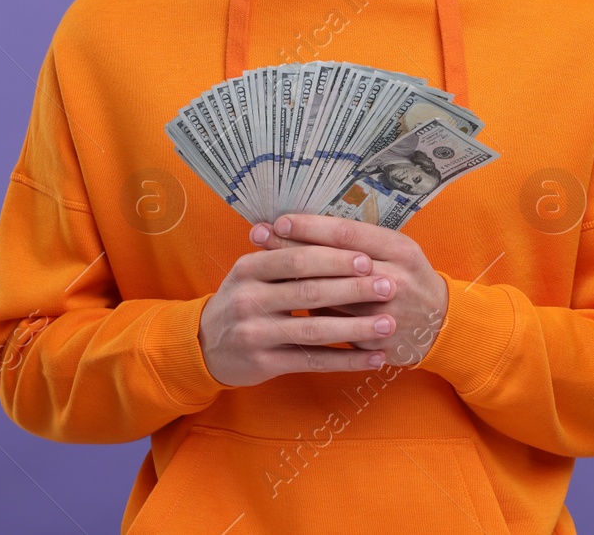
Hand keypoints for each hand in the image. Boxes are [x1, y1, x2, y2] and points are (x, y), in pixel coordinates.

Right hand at [198, 229, 398, 387]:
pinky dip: (346, 361)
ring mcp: (255, 333)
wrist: (204, 345)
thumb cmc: (241, 301)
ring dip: (356, 328)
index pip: (297, 258)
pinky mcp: (264, 363)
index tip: (369, 259)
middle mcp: (249, 299)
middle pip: (309, 292)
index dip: (334, 258)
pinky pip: (312, 362)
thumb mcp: (250, 272)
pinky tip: (373, 358)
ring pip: (313, 330)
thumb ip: (283, 253)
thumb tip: (331, 229)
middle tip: (388, 286)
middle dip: (353, 289)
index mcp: (249, 269)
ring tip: (389, 324)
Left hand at [251, 214, 448, 365]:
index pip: (347, 233)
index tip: (279, 219)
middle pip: (332, 262)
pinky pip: (333, 328)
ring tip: (261, 271)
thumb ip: (361, 241)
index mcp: (399, 249)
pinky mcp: (375, 342)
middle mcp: (394, 279)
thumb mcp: (396, 250)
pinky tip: (282, 307)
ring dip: (292, 283)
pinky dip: (307, 316)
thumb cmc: (408, 278)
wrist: (440, 325)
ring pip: (328, 297)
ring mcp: (385, 314)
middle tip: (258, 236)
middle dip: (290, 248)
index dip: (310, 226)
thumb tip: (308, 226)